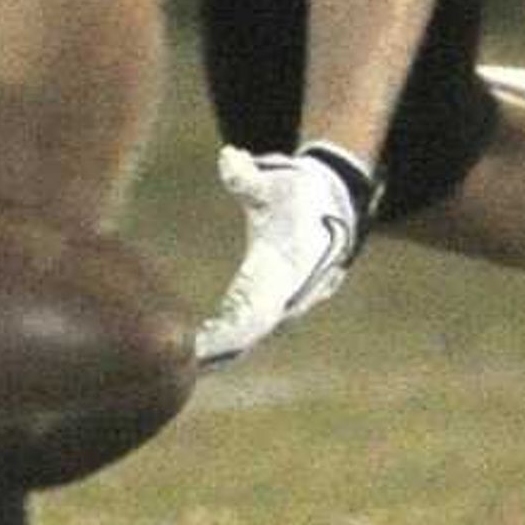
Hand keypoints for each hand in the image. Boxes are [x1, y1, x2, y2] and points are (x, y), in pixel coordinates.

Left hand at [193, 143, 375, 364]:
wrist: (334, 203)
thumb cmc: (299, 190)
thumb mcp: (274, 178)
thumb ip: (246, 175)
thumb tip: (228, 158)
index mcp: (285, 267)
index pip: (255, 307)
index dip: (231, 328)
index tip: (206, 344)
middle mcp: (289, 292)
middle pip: (251, 329)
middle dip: (224, 348)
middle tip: (190, 364)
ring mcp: (287, 299)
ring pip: (253, 332)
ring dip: (226, 350)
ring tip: (192, 366)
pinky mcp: (279, 299)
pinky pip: (252, 324)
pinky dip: (230, 340)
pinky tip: (203, 354)